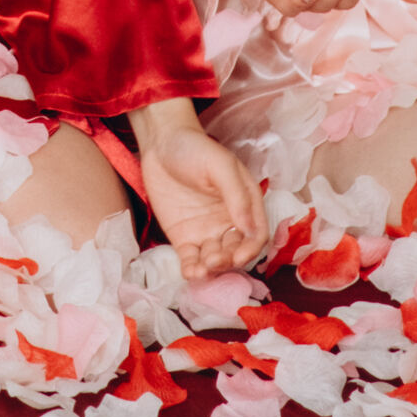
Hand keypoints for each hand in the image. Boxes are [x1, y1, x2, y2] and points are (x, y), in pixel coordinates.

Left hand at [136, 122, 266, 281]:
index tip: (239, 256)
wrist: (160, 143)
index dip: (250, 249)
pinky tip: (190, 273)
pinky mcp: (184, 237)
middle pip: (236, 251)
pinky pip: (192, 259)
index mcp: (245, 204)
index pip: (256, 235)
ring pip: (215, 260)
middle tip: (215, 261)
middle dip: (229, 261)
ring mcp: (206, 232)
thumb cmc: (195, 149)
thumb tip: (249, 228)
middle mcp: (229, 222)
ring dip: (212, 269)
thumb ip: (236, 195)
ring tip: (202, 270)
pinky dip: (192, 270)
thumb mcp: (220, 165)